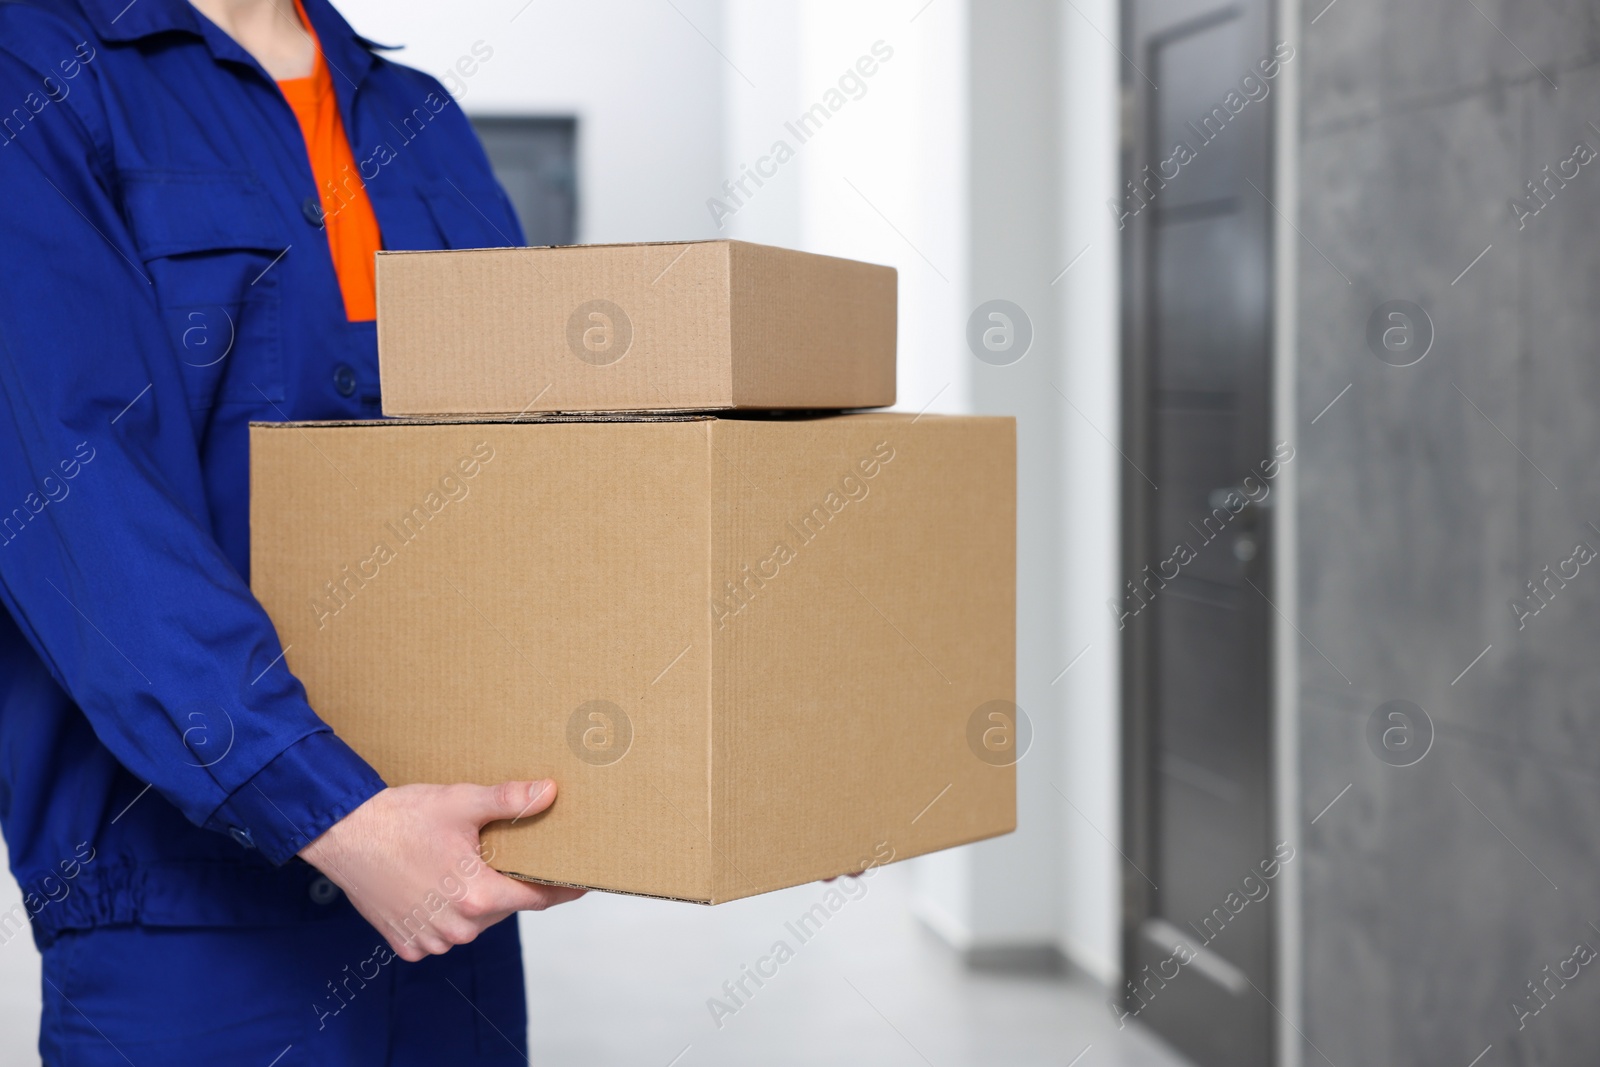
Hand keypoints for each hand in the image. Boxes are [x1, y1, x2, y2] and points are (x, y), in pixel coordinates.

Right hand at [299, 779, 584, 961]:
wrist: (343, 835)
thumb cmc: (401, 818)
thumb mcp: (462, 802)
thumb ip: (510, 801)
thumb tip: (550, 793)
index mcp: (478, 896)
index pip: (537, 898)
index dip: (561, 889)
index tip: (581, 883)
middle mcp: (458, 927)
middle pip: (503, 908)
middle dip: (509, 884)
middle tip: (504, 856)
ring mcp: (430, 939)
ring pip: (474, 922)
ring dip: (476, 899)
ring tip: (463, 865)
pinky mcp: (407, 944)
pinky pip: (442, 932)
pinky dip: (445, 913)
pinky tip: (434, 885)